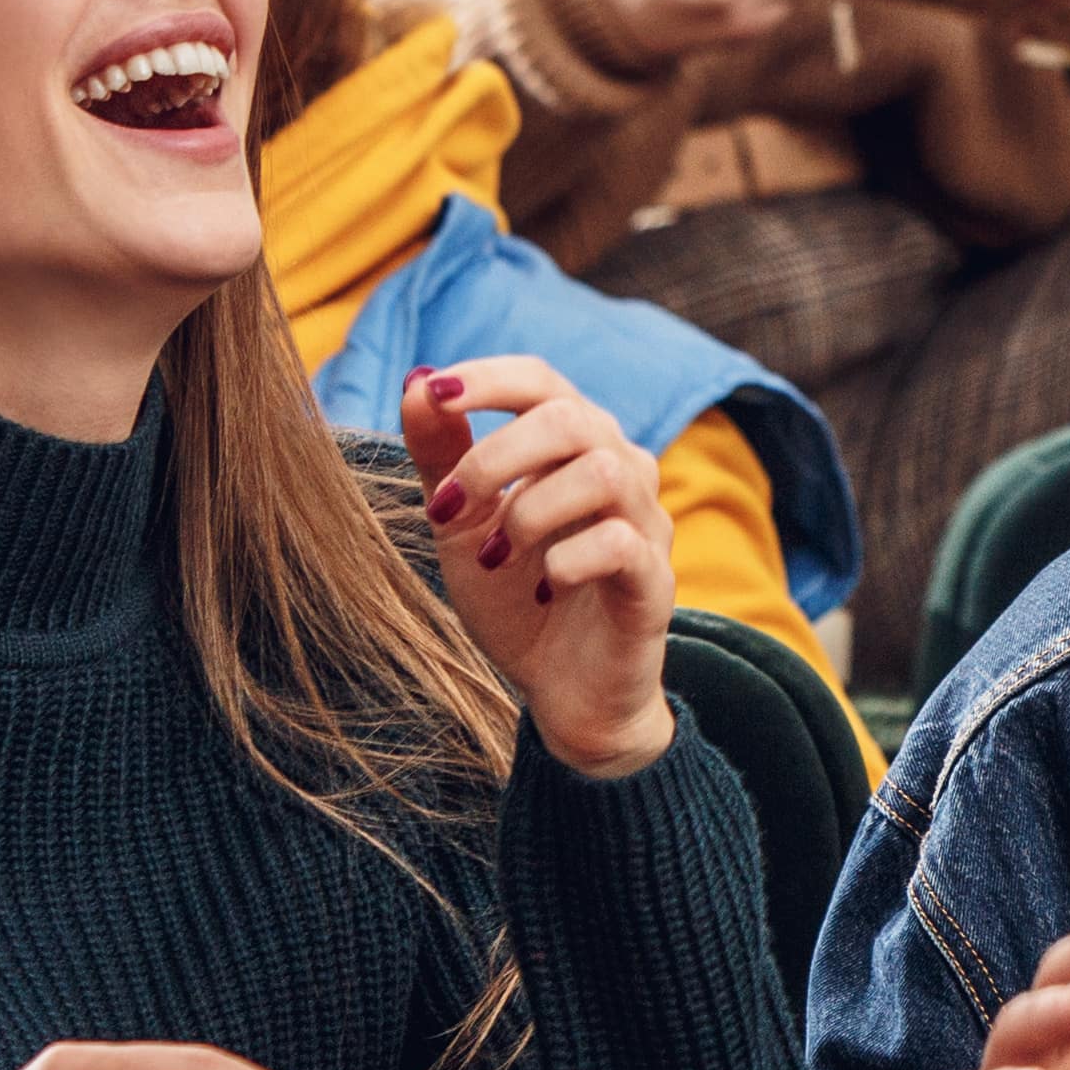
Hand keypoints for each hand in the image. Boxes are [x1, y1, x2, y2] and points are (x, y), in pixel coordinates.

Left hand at [407, 358, 674, 779]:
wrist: (562, 691)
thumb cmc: (516, 596)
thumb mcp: (462, 524)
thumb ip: (443, 455)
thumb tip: (415, 382)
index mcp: (575, 446)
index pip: (542, 381)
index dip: (490, 378)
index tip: (434, 393)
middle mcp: (622, 470)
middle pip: (572, 418)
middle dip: (497, 457)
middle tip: (452, 507)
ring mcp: (645, 525)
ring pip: (603, 473)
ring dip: (530, 511)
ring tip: (499, 556)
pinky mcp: (655, 583)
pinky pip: (620, 545)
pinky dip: (567, 561)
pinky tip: (544, 588)